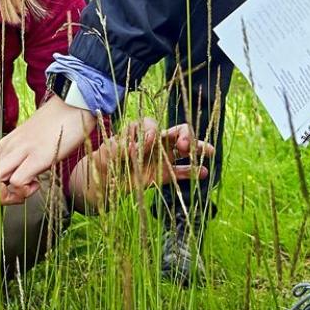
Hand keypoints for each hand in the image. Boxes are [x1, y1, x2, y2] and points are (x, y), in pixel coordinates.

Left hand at [0, 98, 97, 241]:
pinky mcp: (36, 156)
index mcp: (5, 149)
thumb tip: (18, 187)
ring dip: (9, 200)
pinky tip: (37, 182)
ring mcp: (20, 152)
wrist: (74, 104)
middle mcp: (7, 150)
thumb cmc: (58, 128)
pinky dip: (24, 190)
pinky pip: (18, 182)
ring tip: (33, 186)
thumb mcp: (34, 149)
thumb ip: (23, 166)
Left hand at [86, 117, 212, 195]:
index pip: (150, 125)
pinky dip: (191, 172)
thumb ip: (116, 149)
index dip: (150, 133)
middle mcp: (151, 143)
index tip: (145, 145)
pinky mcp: (161, 175)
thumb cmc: (101, 164)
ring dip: (196, 149)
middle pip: (174, 131)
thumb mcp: (103, 155)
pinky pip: (179, 172)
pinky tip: (203, 173)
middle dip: (183, 134)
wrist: (101, 183)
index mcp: (137, 134)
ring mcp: (159, 158)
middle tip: (183, 146)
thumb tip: (133, 147)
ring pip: (182, 150)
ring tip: (209, 152)